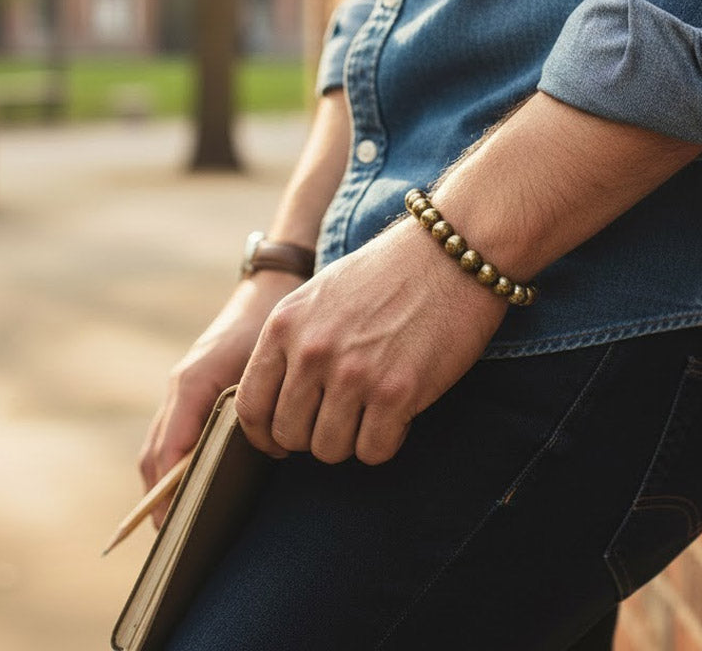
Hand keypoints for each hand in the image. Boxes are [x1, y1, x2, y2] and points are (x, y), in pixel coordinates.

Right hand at [138, 268, 304, 524]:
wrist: (269, 291)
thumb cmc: (264, 328)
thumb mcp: (259, 365)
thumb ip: (243, 408)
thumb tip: (238, 456)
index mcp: (190, 385)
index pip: (167, 454)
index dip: (166, 495)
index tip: (173, 531)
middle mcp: (181, 392)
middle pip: (156, 460)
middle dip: (159, 501)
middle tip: (176, 544)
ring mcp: (185, 395)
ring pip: (163, 452)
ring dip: (166, 489)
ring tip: (183, 531)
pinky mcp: (196, 396)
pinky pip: (178, 441)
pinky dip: (179, 470)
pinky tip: (200, 493)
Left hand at [235, 219, 507, 465]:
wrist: (451, 251)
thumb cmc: (390, 272)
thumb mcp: (321, 294)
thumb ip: (293, 341)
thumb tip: (276, 401)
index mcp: (284, 325)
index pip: (250, 407)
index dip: (266, 435)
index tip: (284, 441)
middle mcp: (311, 351)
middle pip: (290, 435)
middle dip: (314, 436)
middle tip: (342, 418)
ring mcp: (353, 373)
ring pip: (330, 450)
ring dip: (352, 440)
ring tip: (374, 409)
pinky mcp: (396, 392)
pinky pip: (374, 451)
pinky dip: (387, 440)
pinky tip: (401, 410)